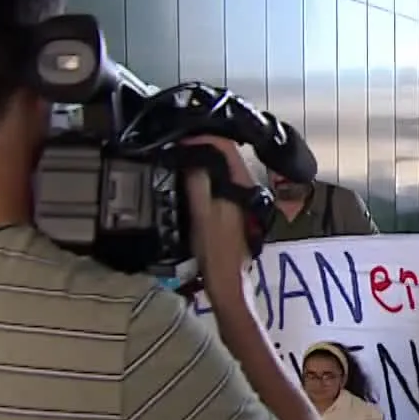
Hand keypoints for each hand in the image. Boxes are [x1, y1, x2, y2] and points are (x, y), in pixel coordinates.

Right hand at [179, 136, 256, 296]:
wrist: (228, 282)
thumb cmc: (215, 249)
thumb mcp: (201, 212)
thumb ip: (198, 180)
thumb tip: (190, 150)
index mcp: (241, 183)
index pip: (225, 146)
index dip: (202, 138)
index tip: (178, 138)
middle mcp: (245, 186)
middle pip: (223, 156)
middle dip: (199, 148)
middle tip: (172, 147)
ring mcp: (240, 199)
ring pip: (220, 170)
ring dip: (200, 163)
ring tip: (176, 160)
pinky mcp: (233, 210)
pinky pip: (217, 184)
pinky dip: (202, 179)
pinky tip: (186, 182)